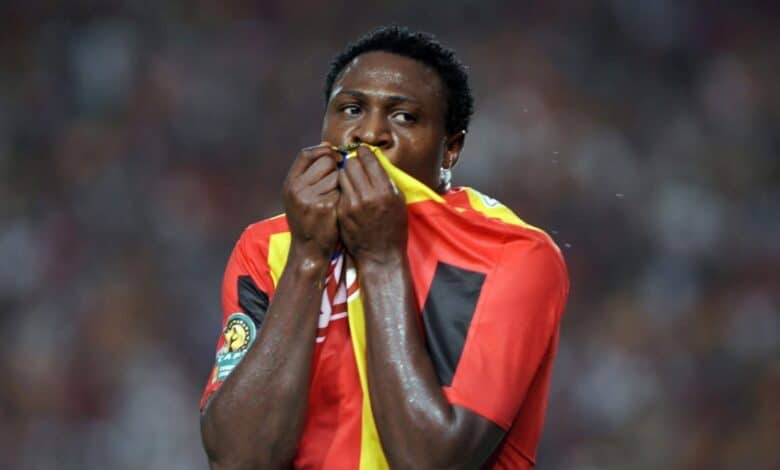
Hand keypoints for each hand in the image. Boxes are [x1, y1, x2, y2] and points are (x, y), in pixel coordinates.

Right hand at [283, 143, 340, 260]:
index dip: (322, 151)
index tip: (333, 155)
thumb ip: (309, 173)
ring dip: (341, 182)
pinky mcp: (326, 206)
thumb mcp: (299, 196)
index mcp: (290, 184)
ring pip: (336, 174)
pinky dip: (344, 195)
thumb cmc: (308, 220)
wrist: (309, 249)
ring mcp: (311, 197)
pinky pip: (342, 189)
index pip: (305, 154)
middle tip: (337, 180)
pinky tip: (338, 206)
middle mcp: (297, 188)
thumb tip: (327, 147)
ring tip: (335, 196)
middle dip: (335, 166)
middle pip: (324, 161)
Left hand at [337, 146, 406, 264]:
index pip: (368, 159)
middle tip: (354, 164)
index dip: (364, 152)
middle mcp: (367, 196)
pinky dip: (342, 188)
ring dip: (345, 174)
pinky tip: (347, 192)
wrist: (381, 255)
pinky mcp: (341, 213)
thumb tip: (374, 160)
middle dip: (352, 161)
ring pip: (341, 176)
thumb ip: (386, 179)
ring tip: (350, 178)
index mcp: (385, 191)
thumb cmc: (394, 227)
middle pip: (351, 164)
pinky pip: (338, 191)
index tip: (362, 151)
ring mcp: (352, 205)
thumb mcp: (398, 200)